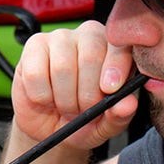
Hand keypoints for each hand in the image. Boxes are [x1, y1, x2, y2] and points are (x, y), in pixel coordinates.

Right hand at [11, 20, 139, 150]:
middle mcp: (89, 36)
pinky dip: (41, 96)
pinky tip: (46, 97)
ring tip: (65, 106)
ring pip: (62, 67)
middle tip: (83, 109)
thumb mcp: (105, 126)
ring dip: (63, 99)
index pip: (120, 48)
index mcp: (115, 49)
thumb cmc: (83, 121)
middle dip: (86, 94)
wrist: (50, 127)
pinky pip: (36, 74)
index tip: (109, 89)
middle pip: (90, 57)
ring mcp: (60, 37)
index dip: (115, 67)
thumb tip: (128, 105)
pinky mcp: (34, 45)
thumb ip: (119, 116)